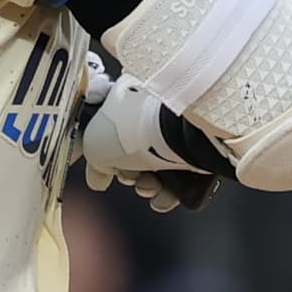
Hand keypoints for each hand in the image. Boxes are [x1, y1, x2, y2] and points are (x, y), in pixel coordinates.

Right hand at [72, 58, 224, 212]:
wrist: (179, 133)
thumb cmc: (135, 128)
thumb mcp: (95, 145)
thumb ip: (93, 162)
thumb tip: (98, 178)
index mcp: (127, 95)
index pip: (108, 130)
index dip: (103, 156)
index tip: (103, 173)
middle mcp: (152, 107)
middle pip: (132, 152)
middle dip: (128, 174)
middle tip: (130, 177)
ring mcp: (177, 127)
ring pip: (156, 166)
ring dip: (147, 186)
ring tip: (150, 187)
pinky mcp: (198, 145)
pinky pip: (180, 174)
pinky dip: (170, 191)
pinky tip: (164, 196)